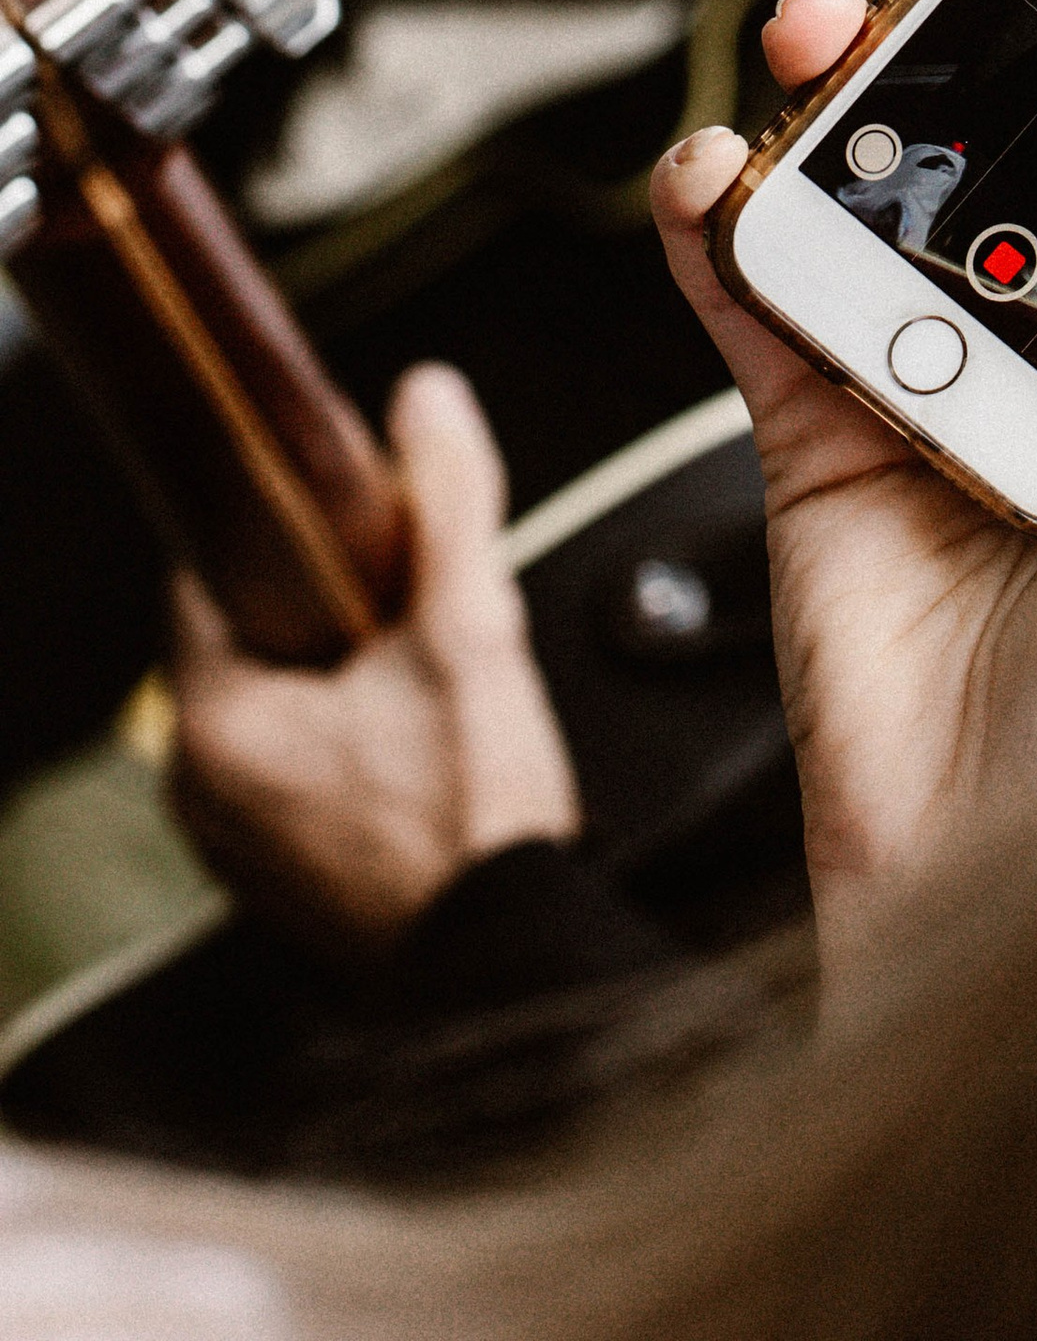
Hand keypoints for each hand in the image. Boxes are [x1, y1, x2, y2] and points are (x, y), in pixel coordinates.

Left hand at [167, 364, 577, 956]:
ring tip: (431, 676)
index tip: (347, 511)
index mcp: (216, 726)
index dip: (283, 528)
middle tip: (416, 601)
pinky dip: (352, 743)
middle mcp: (202, 795)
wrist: (509, 963)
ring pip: (280, 709)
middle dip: (332, 606)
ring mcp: (241, 848)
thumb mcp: (469, 630)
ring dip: (344, 677)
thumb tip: (428, 397)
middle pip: (252, 642)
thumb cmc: (474, 826)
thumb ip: (447, 503)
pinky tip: (425, 744)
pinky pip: (301, 774)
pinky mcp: (287, 881)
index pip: (207, 575)